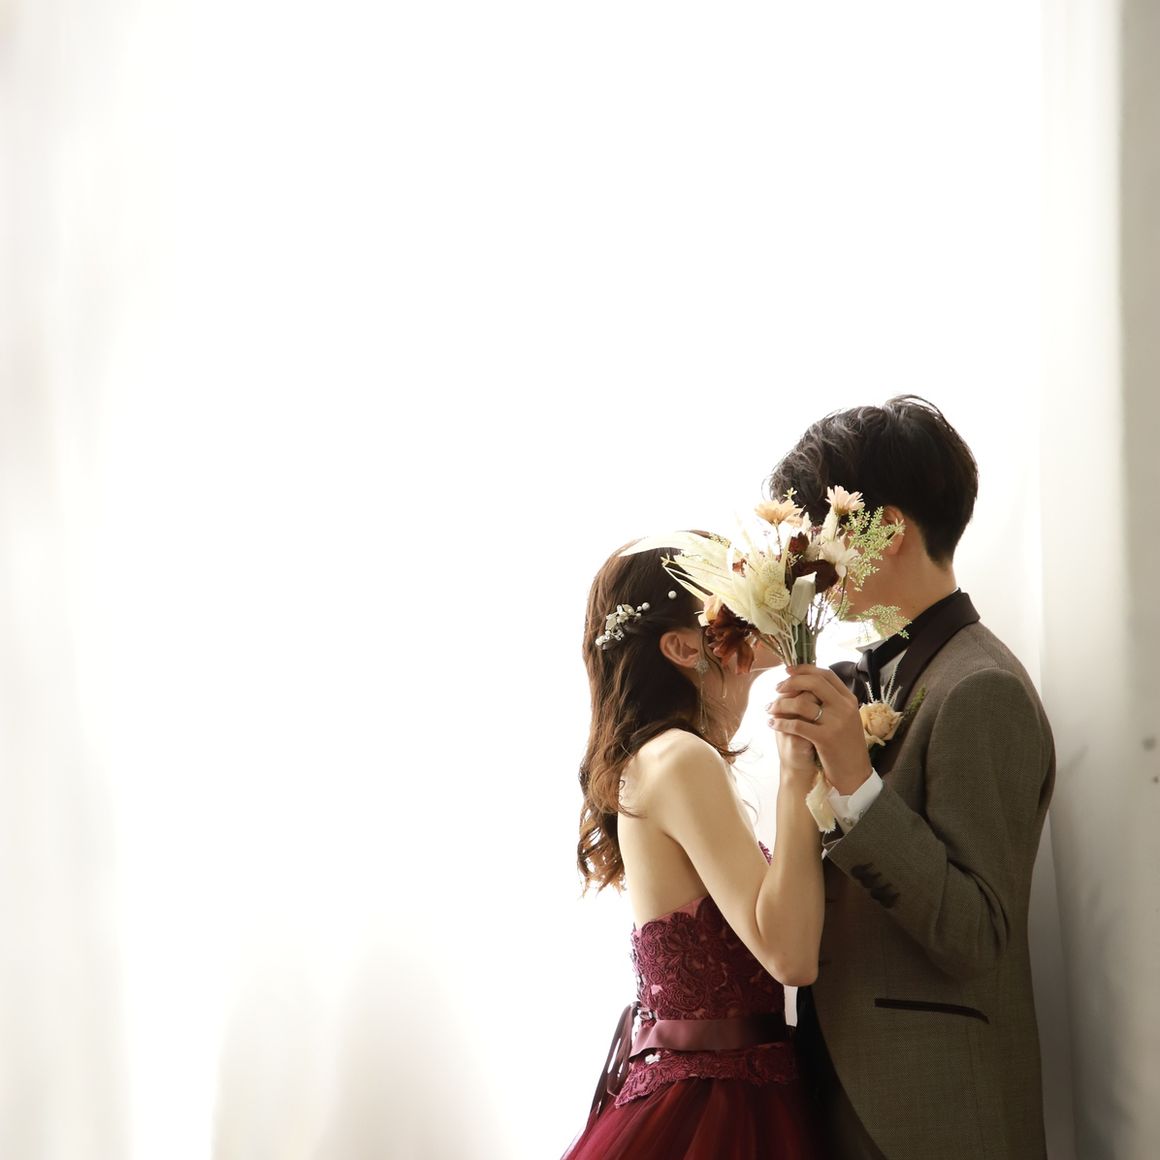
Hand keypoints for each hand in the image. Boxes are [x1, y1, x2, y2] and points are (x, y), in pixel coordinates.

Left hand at [767, 664, 872, 795]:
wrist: (855, 774)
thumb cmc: (845, 745)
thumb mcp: (846, 718)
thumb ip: (832, 701)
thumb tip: (807, 683)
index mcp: (849, 700)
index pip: (826, 674)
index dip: (804, 669)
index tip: (788, 670)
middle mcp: (844, 708)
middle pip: (814, 682)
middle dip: (791, 682)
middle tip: (777, 687)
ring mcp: (836, 722)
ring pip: (801, 703)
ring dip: (780, 704)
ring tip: (770, 708)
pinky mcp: (826, 738)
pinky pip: (796, 725)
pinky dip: (780, 723)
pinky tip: (772, 724)